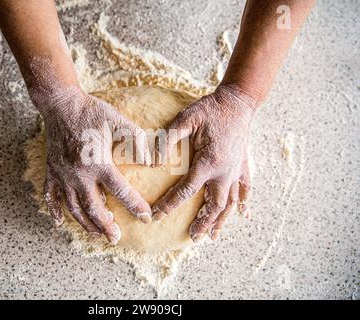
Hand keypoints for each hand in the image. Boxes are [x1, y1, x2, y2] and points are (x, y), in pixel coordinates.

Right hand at [28, 59, 151, 244]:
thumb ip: (138, 141)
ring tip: (96, 234)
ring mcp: (63, 174)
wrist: (61, 103)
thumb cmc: (91, 112)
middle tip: (115, 238)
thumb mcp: (118, 121)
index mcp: (98, 162)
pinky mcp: (52, 171)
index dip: (135, 206)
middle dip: (105, 226)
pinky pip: (50, 196)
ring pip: (73, 207)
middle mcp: (79, 173)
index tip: (146, 218)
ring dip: (85, 224)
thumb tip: (154, 161)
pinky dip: (54, 210)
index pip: (120, 191)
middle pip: (93, 208)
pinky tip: (59, 221)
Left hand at [152, 84, 256, 240]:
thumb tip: (153, 161)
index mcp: (209, 162)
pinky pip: (245, 188)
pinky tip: (243, 214)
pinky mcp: (242, 165)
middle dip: (202, 223)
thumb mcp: (186, 119)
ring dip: (221, 220)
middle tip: (191, 236)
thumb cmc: (211, 109)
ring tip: (213, 236)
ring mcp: (236, 169)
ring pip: (230, 202)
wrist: (238, 101)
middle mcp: (225, 171)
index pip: (185, 190)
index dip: (169, 204)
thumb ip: (168, 139)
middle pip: (213, 205)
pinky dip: (243, 202)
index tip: (156, 215)